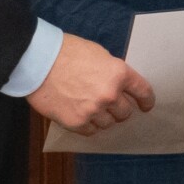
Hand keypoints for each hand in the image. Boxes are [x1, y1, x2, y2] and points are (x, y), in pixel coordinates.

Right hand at [27, 32, 155, 134]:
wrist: (37, 61)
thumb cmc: (66, 52)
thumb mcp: (98, 54)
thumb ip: (112, 72)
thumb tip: (120, 86)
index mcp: (119, 74)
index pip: (142, 92)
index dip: (146, 100)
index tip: (145, 106)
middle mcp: (110, 94)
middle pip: (125, 112)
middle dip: (120, 109)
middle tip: (110, 105)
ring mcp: (93, 110)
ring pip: (108, 123)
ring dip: (103, 118)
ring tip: (90, 108)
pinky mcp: (76, 122)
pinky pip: (90, 131)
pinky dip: (88, 125)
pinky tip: (80, 115)